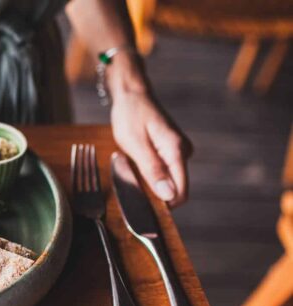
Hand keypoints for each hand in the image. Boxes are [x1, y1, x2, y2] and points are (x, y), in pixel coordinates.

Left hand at [111, 90, 191, 206]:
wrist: (131, 94)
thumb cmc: (130, 115)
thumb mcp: (135, 144)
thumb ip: (152, 170)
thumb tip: (169, 195)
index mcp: (177, 151)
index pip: (180, 192)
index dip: (163, 204)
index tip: (141, 203)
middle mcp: (183, 152)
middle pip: (174, 187)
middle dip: (154, 192)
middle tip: (130, 181)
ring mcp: (178, 151)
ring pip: (168, 180)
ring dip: (150, 181)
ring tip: (131, 167)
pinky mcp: (171, 150)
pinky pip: (164, 170)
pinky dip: (150, 172)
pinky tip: (136, 163)